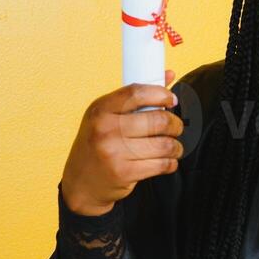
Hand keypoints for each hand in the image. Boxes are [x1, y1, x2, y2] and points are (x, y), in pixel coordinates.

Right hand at [60, 70, 183, 215]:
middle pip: (158, 120)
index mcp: (101, 109)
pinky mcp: (124, 172)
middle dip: (175, 124)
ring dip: (176, 146)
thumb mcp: (107, 117)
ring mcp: (113, 151)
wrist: (81, 183)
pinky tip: (167, 161)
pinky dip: (171, 162)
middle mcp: (105, 128)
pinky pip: (162, 164)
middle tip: (176, 128)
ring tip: (173, 147)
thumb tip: (168, 74)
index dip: (161, 94)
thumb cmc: (98, 145)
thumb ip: (136, 98)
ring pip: (164, 144)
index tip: (171, 100)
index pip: (137, 92)